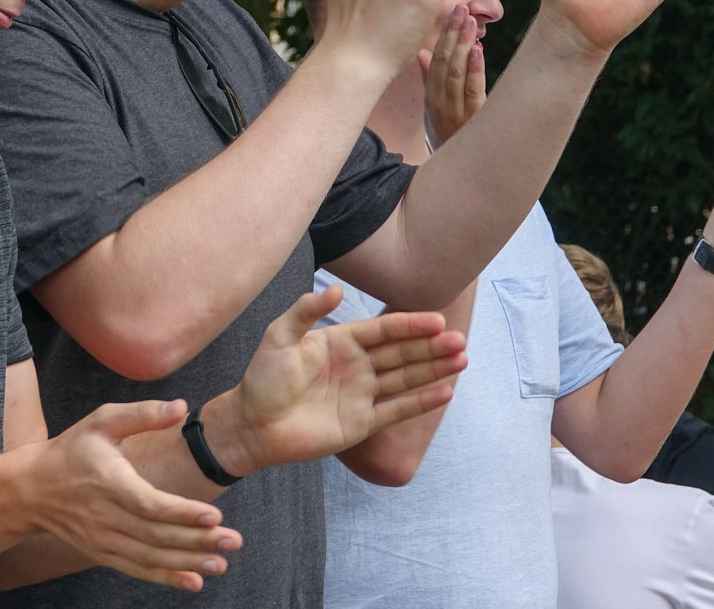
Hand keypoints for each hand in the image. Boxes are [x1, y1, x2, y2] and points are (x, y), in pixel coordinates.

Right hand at [25, 400, 241, 591]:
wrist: (31, 489)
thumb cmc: (72, 449)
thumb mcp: (102, 421)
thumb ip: (142, 415)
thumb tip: (181, 407)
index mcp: (109, 482)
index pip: (148, 504)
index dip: (182, 512)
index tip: (214, 515)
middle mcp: (106, 516)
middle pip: (156, 534)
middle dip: (197, 540)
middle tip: (233, 541)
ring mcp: (103, 539)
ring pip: (150, 557)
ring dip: (187, 562)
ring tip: (220, 563)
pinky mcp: (102, 553)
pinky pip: (137, 569)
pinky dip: (165, 577)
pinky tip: (193, 581)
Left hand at [229, 286, 466, 472]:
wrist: (251, 425)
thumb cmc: (262, 378)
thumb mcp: (280, 336)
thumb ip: (307, 311)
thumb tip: (337, 289)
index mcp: (342, 342)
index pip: (384, 330)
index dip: (410, 325)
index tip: (437, 320)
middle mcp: (357, 366)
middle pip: (402, 353)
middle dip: (432, 347)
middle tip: (460, 340)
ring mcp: (362, 394)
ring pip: (406, 379)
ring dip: (434, 370)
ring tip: (462, 360)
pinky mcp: (362, 423)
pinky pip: (397, 410)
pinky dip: (421, 402)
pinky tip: (445, 391)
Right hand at [418, 3, 486, 147]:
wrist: (457, 172)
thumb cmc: (448, 135)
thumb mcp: (433, 109)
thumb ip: (429, 80)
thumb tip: (423, 54)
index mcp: (430, 97)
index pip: (433, 61)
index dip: (442, 36)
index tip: (450, 13)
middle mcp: (439, 103)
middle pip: (443, 63)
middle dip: (452, 34)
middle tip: (461, 9)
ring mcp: (455, 112)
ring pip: (455, 73)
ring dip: (462, 45)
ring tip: (469, 22)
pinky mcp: (473, 119)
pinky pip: (471, 91)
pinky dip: (473, 70)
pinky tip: (476, 50)